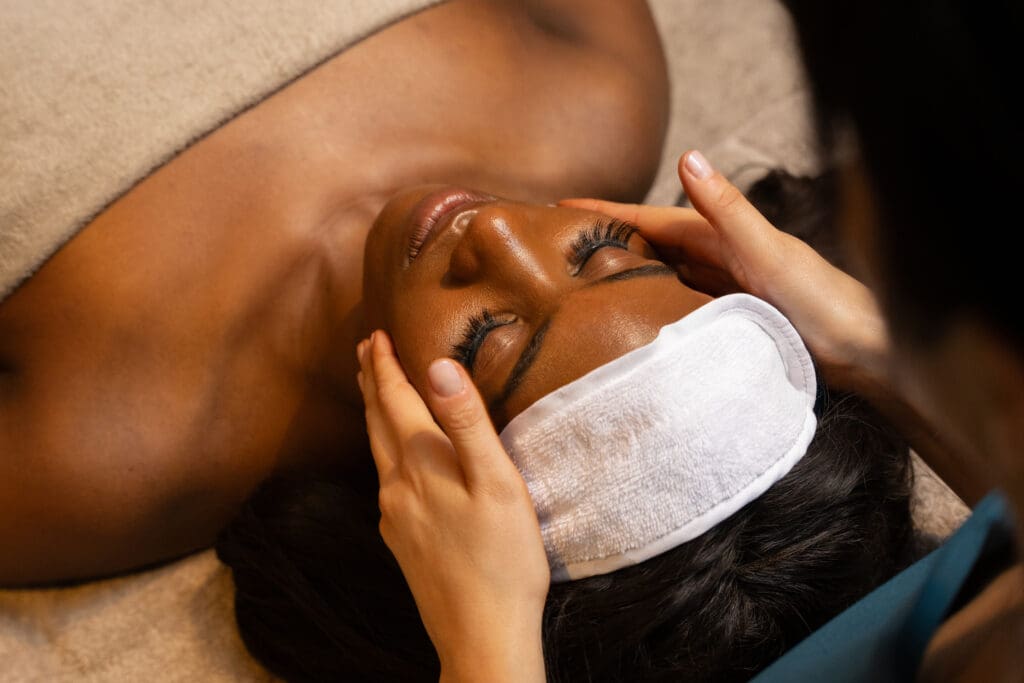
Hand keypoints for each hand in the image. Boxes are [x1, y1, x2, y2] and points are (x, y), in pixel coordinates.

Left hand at [356, 331, 547, 682]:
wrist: (481, 635)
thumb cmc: (502, 559)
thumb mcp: (497, 483)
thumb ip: (467, 423)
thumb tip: (437, 366)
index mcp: (421, 465)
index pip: (394, 401)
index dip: (384, 365)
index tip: (375, 334)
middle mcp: (397, 487)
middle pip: (377, 423)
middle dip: (371, 383)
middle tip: (365, 350)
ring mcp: (395, 517)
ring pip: (377, 452)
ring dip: (374, 415)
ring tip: (373, 392)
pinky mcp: (401, 541)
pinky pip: (385, 481)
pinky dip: (384, 450)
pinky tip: (393, 459)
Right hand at [562, 150, 888, 395]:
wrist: (866, 352)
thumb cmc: (824, 301)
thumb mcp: (771, 252)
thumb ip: (727, 209)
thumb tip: (687, 155)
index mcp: (725, 235)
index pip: (654, 217)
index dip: (609, 211)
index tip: (562, 206)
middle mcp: (723, 256)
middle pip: (654, 243)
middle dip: (610, 238)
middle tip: (560, 242)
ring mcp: (727, 287)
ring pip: (665, 274)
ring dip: (629, 270)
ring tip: (583, 277)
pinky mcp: (734, 317)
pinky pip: (681, 303)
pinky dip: (655, 301)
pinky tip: (635, 312)